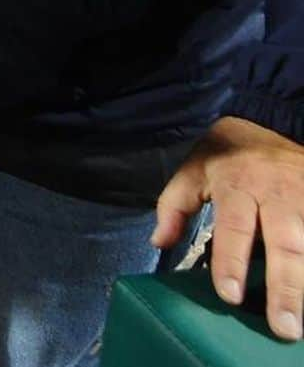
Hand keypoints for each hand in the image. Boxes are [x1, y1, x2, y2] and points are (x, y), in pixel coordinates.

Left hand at [153, 116, 303, 341]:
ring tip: (302, 324)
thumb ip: (175, 203)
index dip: (231, 260)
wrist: (272, 123)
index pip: (234, 226)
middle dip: (285, 286)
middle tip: (282, 326)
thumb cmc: (229, 154)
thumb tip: (159, 241)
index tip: (229, 295)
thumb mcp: (195, 168)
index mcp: (238, 184)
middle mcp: (276, 194)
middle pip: (285, 243)